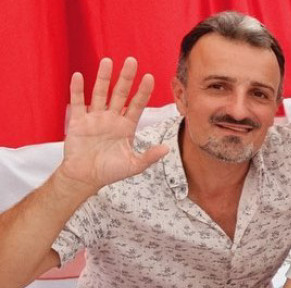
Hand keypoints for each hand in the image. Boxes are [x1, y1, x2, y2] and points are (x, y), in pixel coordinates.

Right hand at [58, 57, 168, 195]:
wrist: (85, 177)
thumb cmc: (110, 171)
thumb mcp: (133, 166)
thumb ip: (149, 157)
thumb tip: (167, 149)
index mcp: (126, 127)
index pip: (137, 105)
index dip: (143, 92)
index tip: (149, 77)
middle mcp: (112, 118)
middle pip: (120, 93)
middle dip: (126, 78)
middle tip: (132, 60)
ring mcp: (95, 118)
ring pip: (100, 93)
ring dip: (104, 77)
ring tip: (108, 61)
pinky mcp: (78, 121)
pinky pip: (78, 102)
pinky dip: (78, 89)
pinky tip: (80, 75)